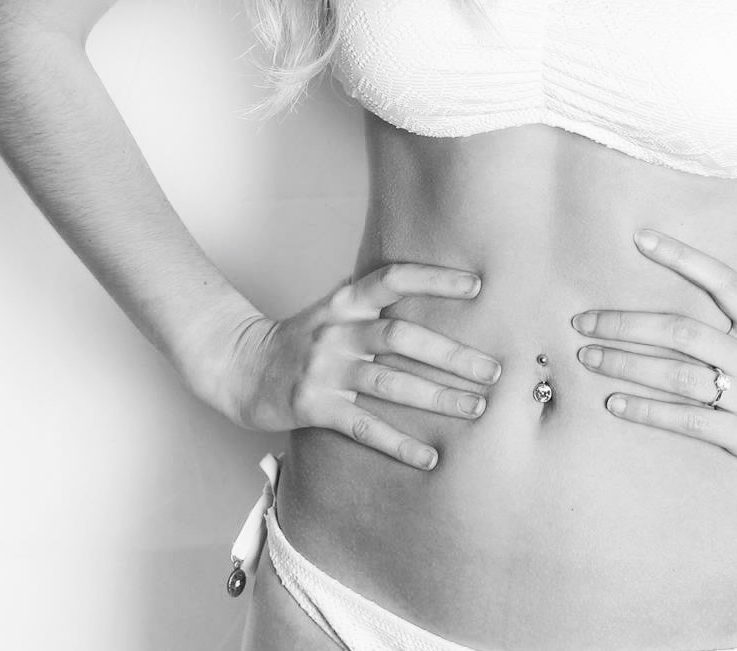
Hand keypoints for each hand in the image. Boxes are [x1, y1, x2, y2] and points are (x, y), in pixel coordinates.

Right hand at [216, 262, 502, 470]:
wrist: (242, 368)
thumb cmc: (303, 337)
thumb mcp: (335, 309)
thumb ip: (375, 303)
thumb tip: (436, 292)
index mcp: (345, 300)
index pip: (393, 278)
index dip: (436, 279)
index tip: (478, 286)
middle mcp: (337, 330)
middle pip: (402, 337)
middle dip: (452, 355)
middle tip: (494, 370)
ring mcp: (325, 369)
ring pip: (390, 383)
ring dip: (438, 397)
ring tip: (476, 409)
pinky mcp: (315, 408)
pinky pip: (365, 427)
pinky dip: (400, 444)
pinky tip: (431, 457)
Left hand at [571, 229, 736, 501]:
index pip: (722, 278)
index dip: (682, 255)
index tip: (641, 238)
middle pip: (681, 329)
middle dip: (626, 323)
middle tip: (582, 320)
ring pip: (676, 373)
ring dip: (625, 365)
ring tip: (587, 358)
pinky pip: (687, 420)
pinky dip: (648, 411)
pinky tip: (615, 405)